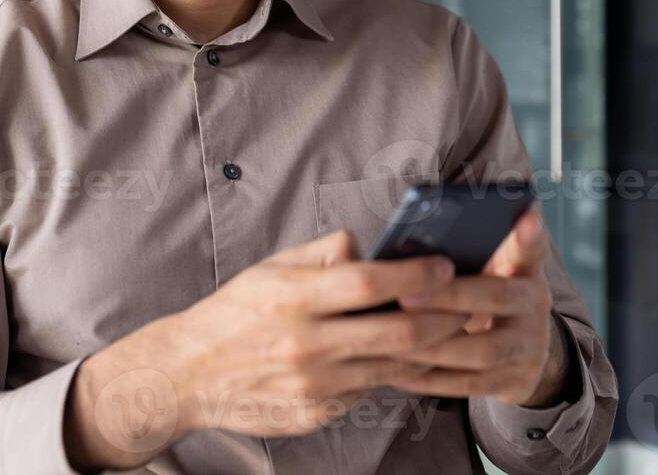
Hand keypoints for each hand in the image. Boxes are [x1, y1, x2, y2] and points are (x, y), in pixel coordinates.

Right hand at [63, 231, 468, 470]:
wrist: (188, 375)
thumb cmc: (236, 312)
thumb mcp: (271, 269)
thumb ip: (322, 253)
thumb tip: (368, 246)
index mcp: (294, 299)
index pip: (368, 282)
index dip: (415, 275)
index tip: (444, 265)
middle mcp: (306, 344)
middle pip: (395, 332)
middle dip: (443, 317)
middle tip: (469, 302)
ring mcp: (313, 385)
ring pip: (391, 366)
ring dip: (429, 348)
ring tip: (455, 329)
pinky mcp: (316, 412)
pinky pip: (368, 389)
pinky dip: (390, 371)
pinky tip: (408, 357)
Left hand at [390, 209, 570, 407]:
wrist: (523, 355)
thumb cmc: (486, 298)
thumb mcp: (489, 270)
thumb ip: (462, 253)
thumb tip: (403, 247)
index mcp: (524, 267)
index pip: (532, 245)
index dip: (530, 234)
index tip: (526, 217)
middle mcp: (534, 302)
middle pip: (498, 295)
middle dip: (450, 296)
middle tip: (405, 294)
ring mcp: (529, 345)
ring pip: (484, 349)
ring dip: (435, 345)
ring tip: (395, 339)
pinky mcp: (515, 380)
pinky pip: (470, 384)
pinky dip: (433, 378)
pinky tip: (400, 370)